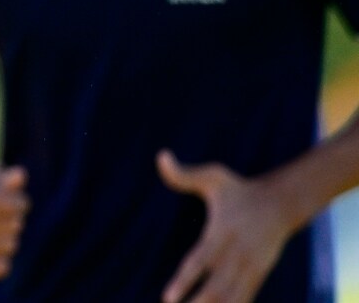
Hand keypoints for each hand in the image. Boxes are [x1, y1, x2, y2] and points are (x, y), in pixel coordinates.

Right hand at [0, 166, 27, 277]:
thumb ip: (5, 178)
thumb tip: (21, 174)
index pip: (12, 205)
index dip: (19, 203)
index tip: (19, 202)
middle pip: (14, 225)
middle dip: (15, 219)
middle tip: (9, 218)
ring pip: (10, 245)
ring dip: (11, 237)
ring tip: (3, 232)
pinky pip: (1, 267)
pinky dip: (4, 259)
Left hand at [157, 150, 293, 302]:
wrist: (283, 203)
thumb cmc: (240, 189)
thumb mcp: (213, 177)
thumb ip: (184, 173)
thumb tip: (161, 155)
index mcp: (222, 234)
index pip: (198, 262)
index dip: (184, 281)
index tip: (168, 298)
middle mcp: (236, 255)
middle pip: (215, 289)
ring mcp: (250, 268)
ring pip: (231, 299)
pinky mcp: (258, 275)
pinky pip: (244, 299)